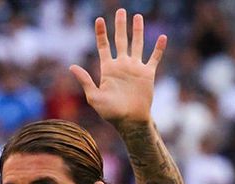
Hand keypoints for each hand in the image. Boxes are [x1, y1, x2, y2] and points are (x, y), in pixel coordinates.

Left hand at [69, 9, 166, 125]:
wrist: (130, 121)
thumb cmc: (110, 112)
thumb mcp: (94, 97)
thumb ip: (85, 80)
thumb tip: (72, 66)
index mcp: (108, 69)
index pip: (103, 46)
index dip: (101, 33)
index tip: (99, 19)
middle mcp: (122, 65)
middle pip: (121, 40)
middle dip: (120, 26)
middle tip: (120, 10)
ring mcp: (135, 68)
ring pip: (137, 44)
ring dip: (138, 31)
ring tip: (137, 17)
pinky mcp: (147, 74)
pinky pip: (154, 58)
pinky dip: (158, 48)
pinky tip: (162, 37)